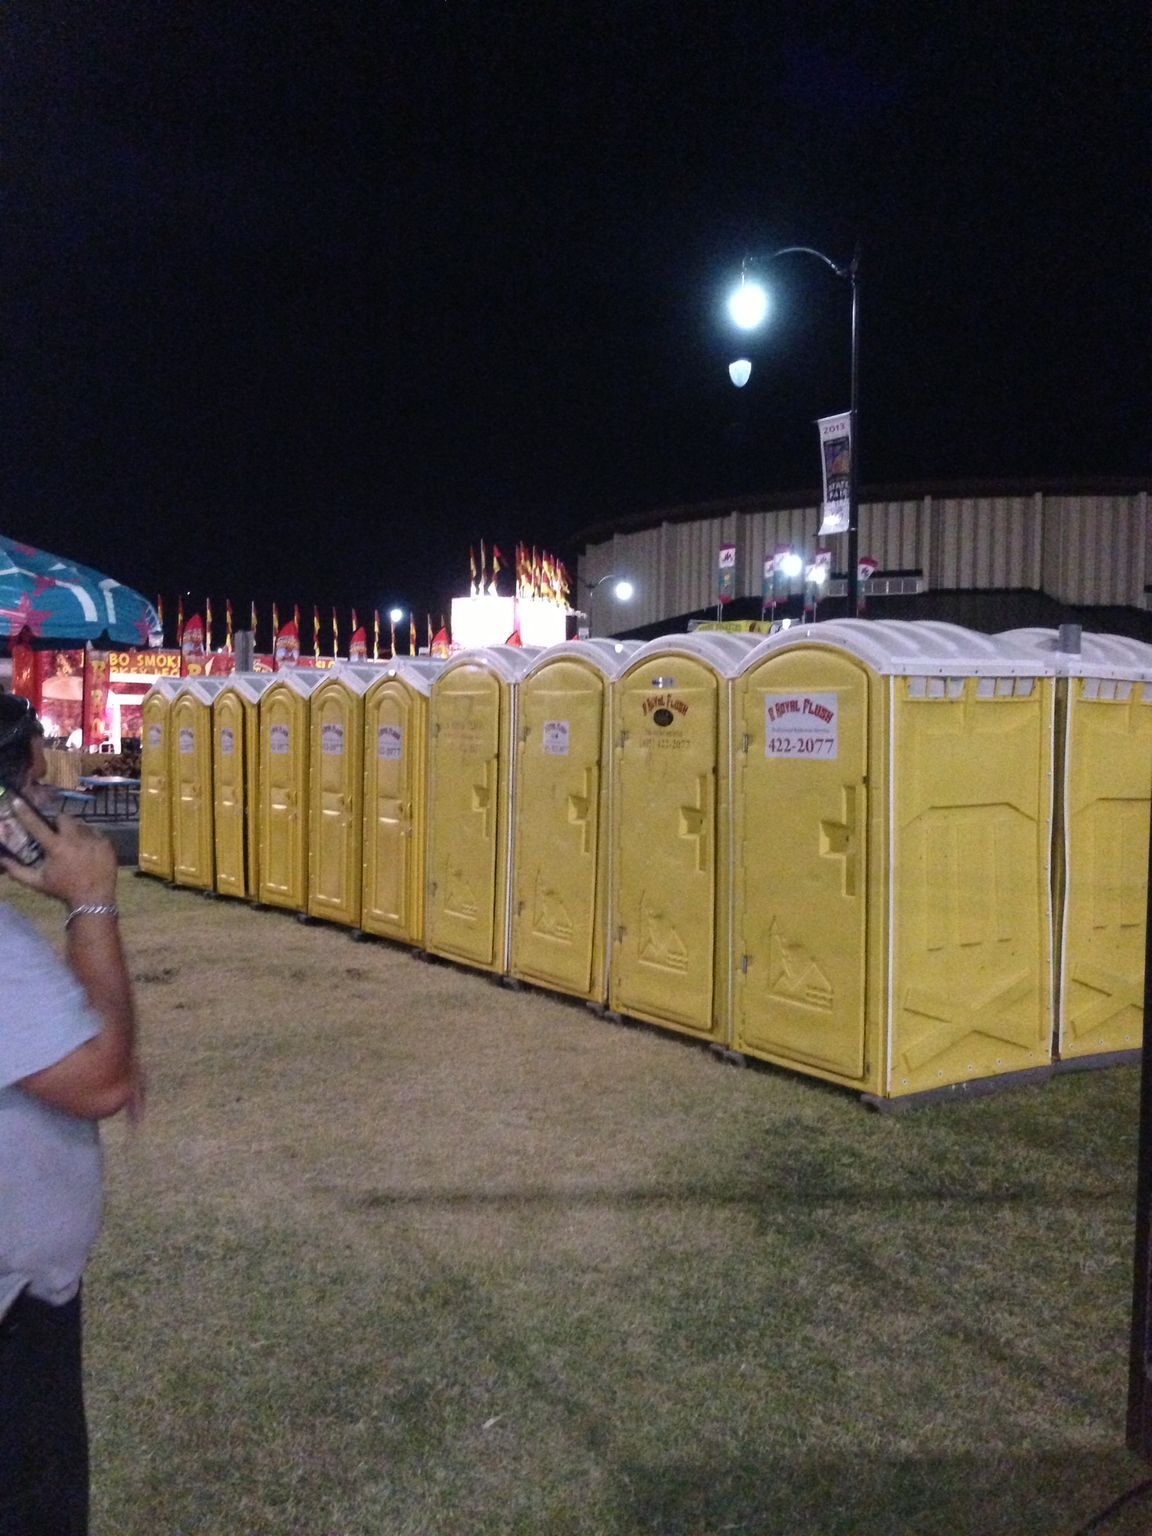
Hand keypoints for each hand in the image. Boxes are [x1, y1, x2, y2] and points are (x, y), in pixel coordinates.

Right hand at [1, 796, 118, 908]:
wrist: (93, 900)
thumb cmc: (63, 890)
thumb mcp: (37, 882)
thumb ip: (17, 871)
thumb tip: (2, 859)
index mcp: (56, 847)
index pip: (36, 824)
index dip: (25, 812)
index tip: (19, 801)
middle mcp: (75, 838)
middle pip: (63, 818)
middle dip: (57, 822)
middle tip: (56, 832)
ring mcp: (93, 839)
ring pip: (81, 825)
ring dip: (74, 830)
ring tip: (73, 844)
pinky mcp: (106, 843)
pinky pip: (95, 832)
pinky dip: (89, 837)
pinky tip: (86, 848)